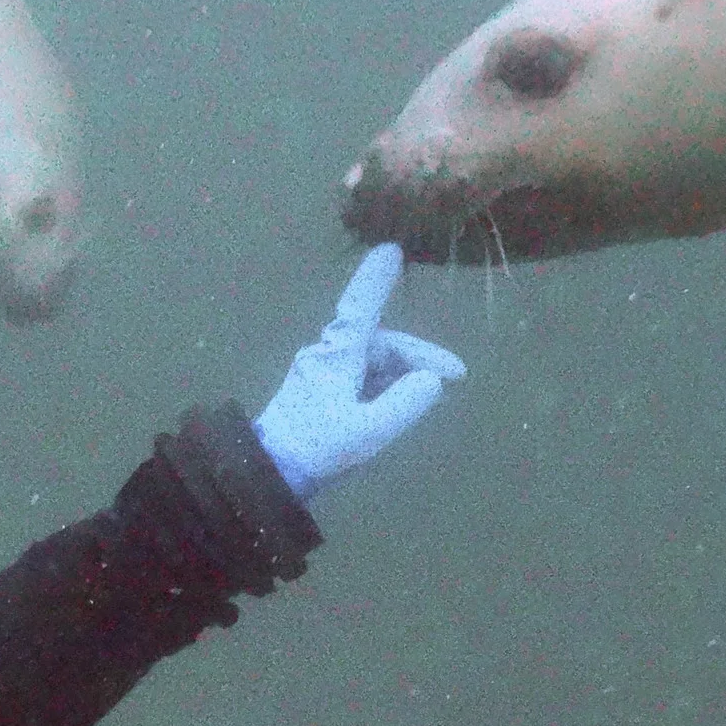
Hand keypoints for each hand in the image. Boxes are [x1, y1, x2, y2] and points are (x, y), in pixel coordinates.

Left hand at [253, 244, 464, 500]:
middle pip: (382, 343)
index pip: (361, 307)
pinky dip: (391, 387)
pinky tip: (408, 403)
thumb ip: (404, 405)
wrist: (269, 474)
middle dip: (419, 357)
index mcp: (337, 356)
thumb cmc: (315, 448)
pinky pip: (366, 381)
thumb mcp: (366, 432)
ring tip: (437, 393)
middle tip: (456, 377)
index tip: (391, 250)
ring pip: (376, 363)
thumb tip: (431, 381)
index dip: (376, 280)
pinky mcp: (325, 398)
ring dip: (407, 374)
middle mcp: (331, 358)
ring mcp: (327, 377)